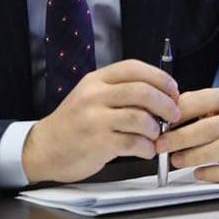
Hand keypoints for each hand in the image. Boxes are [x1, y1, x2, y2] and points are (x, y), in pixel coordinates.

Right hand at [22, 59, 180, 183]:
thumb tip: (158, 96)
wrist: (44, 147)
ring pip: (140, 118)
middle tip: (174, 114)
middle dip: (166, 104)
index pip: (133, 68)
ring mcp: (95, 119)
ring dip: (156, 129)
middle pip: (142, 91)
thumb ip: (119, 92)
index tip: (173, 90)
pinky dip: (146, 148)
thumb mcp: (90, 97)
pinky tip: (145, 150)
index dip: (160, 78)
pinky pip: (133, 143)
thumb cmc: (73, 124)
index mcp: (95, 80)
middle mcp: (94, 95)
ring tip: (155, 136)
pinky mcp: (97, 142)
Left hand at [154, 86, 218, 181]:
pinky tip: (199, 173)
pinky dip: (215, 174)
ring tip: (176, 160)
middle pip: (213, 127)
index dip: (181, 112)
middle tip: (163, 145)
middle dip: (183, 138)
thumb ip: (202, 103)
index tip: (162, 122)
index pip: (206, 100)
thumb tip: (170, 113)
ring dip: (195, 156)